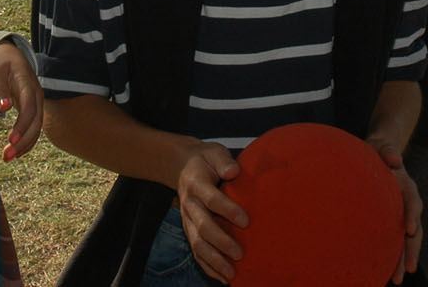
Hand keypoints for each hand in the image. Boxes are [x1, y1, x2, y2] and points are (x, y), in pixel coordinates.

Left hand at [0, 41, 41, 162]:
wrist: (9, 54)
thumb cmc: (0, 63)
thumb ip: (0, 91)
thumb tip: (4, 108)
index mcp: (27, 83)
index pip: (29, 108)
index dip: (22, 125)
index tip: (10, 140)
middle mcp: (36, 95)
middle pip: (36, 122)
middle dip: (23, 141)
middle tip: (6, 156)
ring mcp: (36, 102)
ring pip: (36, 127)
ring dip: (24, 144)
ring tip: (8, 157)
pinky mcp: (32, 108)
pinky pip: (34, 127)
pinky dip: (27, 141)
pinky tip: (16, 152)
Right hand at [176, 142, 246, 281]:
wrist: (181, 166)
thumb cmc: (205, 160)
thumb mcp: (213, 152)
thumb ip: (223, 161)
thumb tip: (234, 171)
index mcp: (196, 184)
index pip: (211, 199)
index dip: (228, 210)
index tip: (246, 221)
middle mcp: (189, 204)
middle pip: (202, 227)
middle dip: (221, 242)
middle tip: (240, 253)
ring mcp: (187, 220)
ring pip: (197, 244)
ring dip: (214, 260)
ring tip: (232, 273)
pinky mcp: (189, 230)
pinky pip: (196, 252)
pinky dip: (208, 266)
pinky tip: (223, 278)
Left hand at [368, 138, 421, 283]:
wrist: (378, 155)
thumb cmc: (379, 151)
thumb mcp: (383, 147)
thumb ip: (388, 151)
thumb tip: (395, 159)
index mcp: (407, 187)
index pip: (413, 202)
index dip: (413, 215)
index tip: (410, 230)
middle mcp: (408, 204)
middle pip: (415, 230)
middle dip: (412, 250)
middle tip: (409, 269)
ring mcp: (401, 214)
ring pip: (407, 240)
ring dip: (404, 259)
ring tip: (398, 278)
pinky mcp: (392, 221)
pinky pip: (395, 240)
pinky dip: (393, 255)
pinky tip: (386, 271)